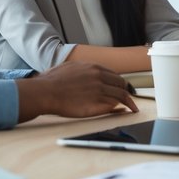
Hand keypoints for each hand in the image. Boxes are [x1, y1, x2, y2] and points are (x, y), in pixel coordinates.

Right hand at [16, 61, 137, 121]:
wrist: (45, 91)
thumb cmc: (52, 81)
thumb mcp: (71, 67)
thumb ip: (84, 70)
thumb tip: (91, 74)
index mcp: (94, 67)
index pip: (114, 75)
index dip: (119, 83)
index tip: (121, 88)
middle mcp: (100, 77)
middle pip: (121, 84)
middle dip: (126, 91)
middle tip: (129, 98)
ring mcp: (99, 90)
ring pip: (120, 95)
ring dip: (127, 102)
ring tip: (132, 107)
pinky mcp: (96, 103)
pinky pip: (113, 106)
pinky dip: (119, 108)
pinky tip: (123, 111)